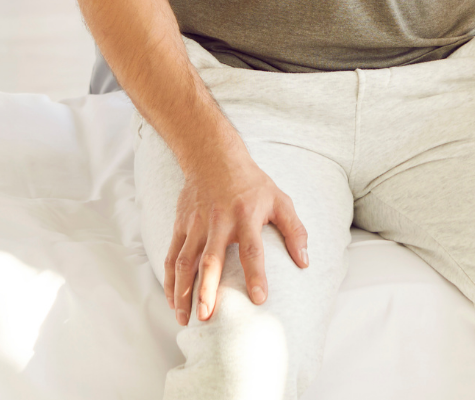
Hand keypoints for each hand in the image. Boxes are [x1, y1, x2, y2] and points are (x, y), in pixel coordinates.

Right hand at [164, 149, 308, 325]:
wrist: (213, 156)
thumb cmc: (251, 183)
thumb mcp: (280, 200)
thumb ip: (294, 231)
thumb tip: (304, 262)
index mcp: (246, 216)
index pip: (252, 250)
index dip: (256, 274)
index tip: (260, 299)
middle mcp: (218, 222)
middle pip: (211, 260)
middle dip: (207, 289)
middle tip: (207, 316)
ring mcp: (196, 224)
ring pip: (185, 261)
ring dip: (183, 291)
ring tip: (184, 318)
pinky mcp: (181, 225)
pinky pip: (172, 255)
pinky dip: (169, 279)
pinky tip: (172, 300)